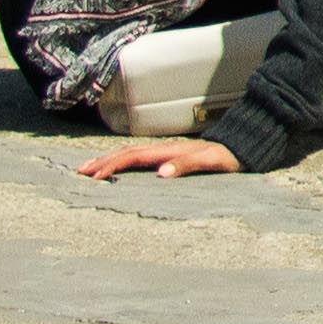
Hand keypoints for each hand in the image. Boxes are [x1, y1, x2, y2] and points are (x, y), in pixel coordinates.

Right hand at [74, 135, 240, 181]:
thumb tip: (160, 173)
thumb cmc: (228, 156)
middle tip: (80, 173)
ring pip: (129, 153)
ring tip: (89, 168)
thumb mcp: (212, 162)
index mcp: (168, 150)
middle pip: (125, 153)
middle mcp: (163, 149)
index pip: (133, 157)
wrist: (242, 145)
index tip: (94, 177)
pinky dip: (121, 162)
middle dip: (102, 162)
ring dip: (108, 160)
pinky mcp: (168, 156)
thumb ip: (187, 165)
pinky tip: (116, 168)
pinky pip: (138, 158)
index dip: (112, 166)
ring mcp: (165, 151)